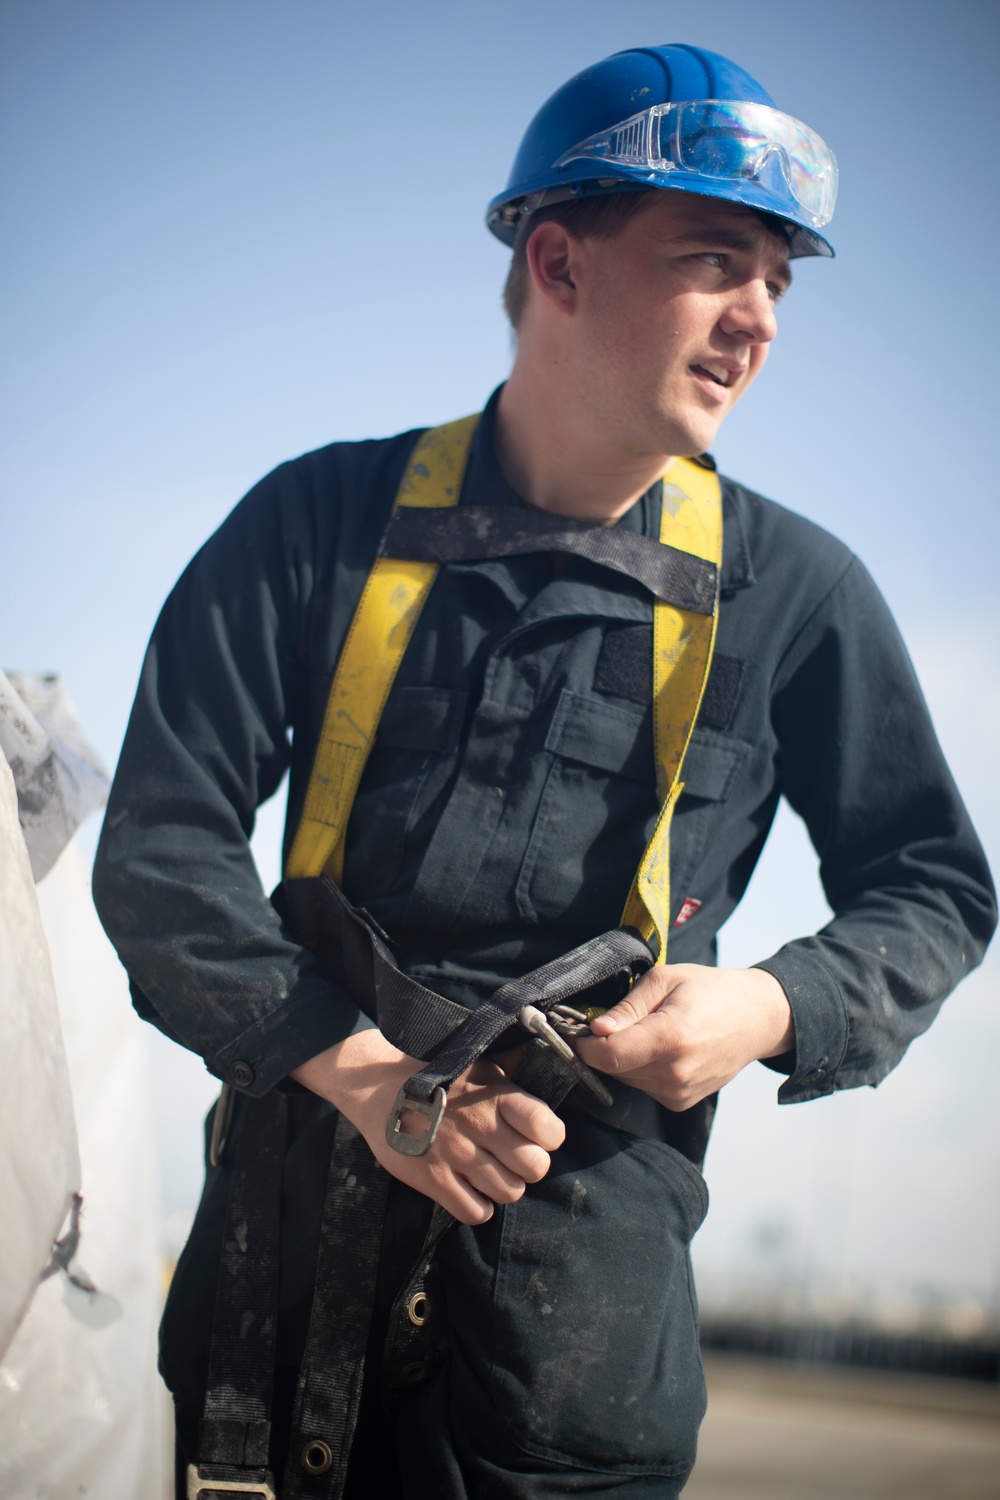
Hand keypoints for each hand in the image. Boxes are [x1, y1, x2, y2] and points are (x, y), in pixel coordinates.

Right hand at [291, 1030, 564, 1225]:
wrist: (378, 1087)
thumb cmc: (437, 1075)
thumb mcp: (479, 1065)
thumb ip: (513, 1075)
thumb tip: (546, 1072)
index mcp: (497, 1095)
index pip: (547, 1128)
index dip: (550, 1137)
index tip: (538, 1136)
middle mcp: (481, 1126)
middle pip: (535, 1167)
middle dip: (530, 1166)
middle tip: (513, 1158)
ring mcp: (457, 1155)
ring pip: (510, 1193)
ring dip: (505, 1186)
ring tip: (491, 1172)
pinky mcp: (433, 1180)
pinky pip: (476, 1212)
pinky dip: (479, 1206)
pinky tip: (471, 1189)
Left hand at [575, 964, 793, 1111]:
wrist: (757, 1019)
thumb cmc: (712, 991)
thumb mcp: (667, 979)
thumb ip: (628, 1006)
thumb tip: (596, 1029)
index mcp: (670, 1038)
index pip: (608, 1056)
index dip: (584, 1045)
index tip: (577, 1029)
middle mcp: (675, 1073)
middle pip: (613, 1069)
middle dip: (601, 1048)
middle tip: (607, 1023)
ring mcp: (680, 1093)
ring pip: (626, 1079)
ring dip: (622, 1058)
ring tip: (642, 1031)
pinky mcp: (681, 1102)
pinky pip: (643, 1087)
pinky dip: (640, 1069)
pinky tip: (658, 1047)